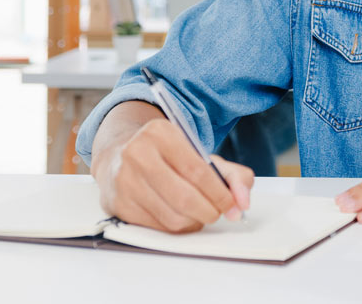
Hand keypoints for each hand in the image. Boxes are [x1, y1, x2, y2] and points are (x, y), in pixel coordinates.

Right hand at [94, 118, 253, 233]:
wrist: (119, 156)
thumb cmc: (166, 156)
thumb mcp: (199, 154)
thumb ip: (231, 175)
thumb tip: (243, 202)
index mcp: (160, 133)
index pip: (198, 171)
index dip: (220, 194)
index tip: (233, 204)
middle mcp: (137, 154)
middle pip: (185, 198)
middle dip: (210, 211)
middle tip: (218, 212)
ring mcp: (124, 181)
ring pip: (172, 217)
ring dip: (194, 222)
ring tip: (199, 213)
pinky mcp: (118, 205)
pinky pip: (158, 228)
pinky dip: (176, 227)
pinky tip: (179, 215)